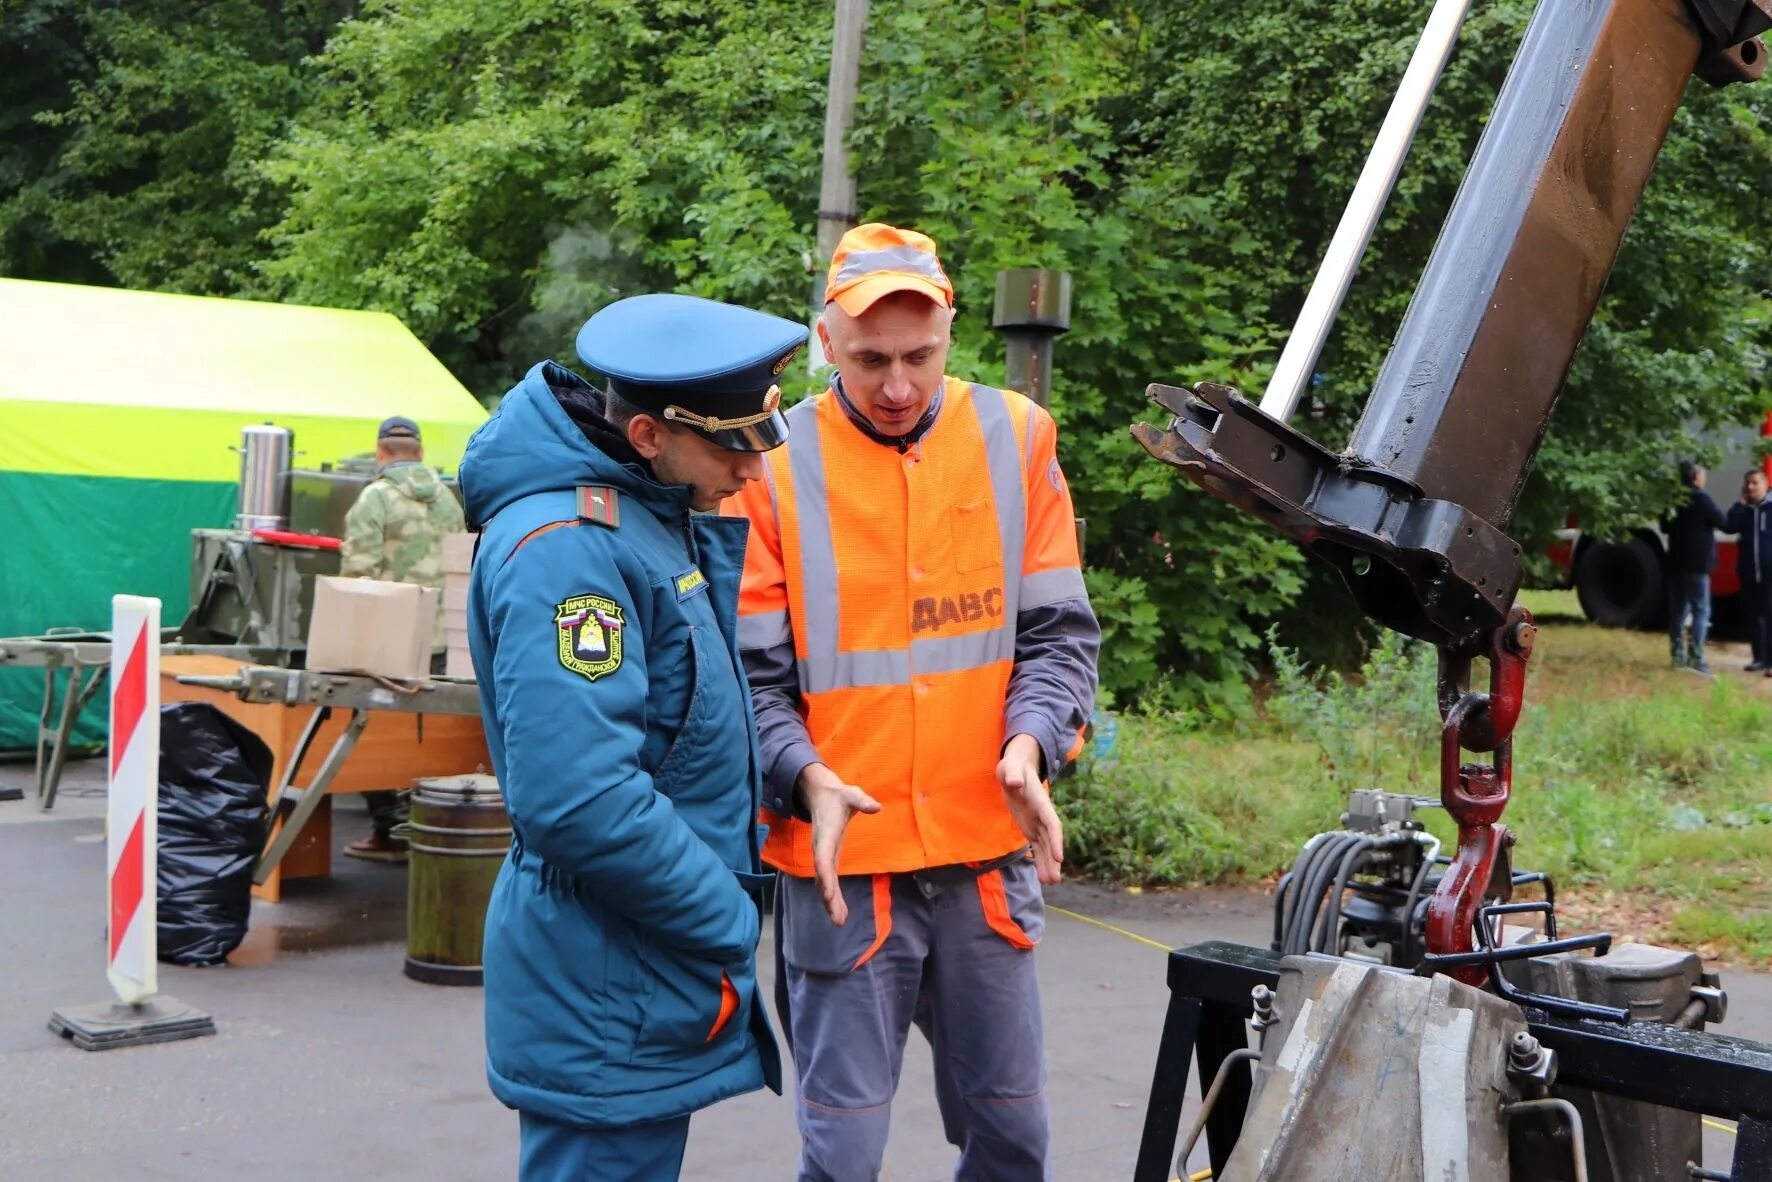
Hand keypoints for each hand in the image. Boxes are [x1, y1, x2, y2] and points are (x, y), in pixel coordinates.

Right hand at [796, 764, 881, 924]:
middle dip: (829, 897)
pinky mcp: (828, 859)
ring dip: (830, 902)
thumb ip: (862, 801)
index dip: (825, 875)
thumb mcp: (851, 794)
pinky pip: (827, 880)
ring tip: (839, 921)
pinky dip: (832, 897)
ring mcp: (823, 855)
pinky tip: (840, 912)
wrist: (821, 796)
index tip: (828, 893)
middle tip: (837, 917)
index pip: (823, 857)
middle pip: (823, 876)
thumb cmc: (838, 797)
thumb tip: (876, 807)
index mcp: (826, 835)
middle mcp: (821, 849)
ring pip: (824, 882)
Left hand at [997, 733, 1063, 883]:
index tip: (1059, 857)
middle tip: (1054, 880)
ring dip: (1048, 864)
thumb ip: (1012, 775)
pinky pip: (1038, 847)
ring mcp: (1038, 823)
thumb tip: (1015, 783)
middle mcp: (1043, 816)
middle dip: (1053, 860)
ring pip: (1046, 847)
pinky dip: (1041, 861)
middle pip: (1051, 841)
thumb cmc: (1013, 767)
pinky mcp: (1031, 828)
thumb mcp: (1010, 768)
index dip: (1056, 840)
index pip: (1052, 824)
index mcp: (1041, 803)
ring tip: (1051, 883)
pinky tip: (1043, 876)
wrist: (1016, 769)